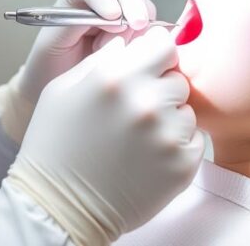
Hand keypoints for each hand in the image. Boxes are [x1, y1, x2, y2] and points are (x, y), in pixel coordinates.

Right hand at [8, 28, 203, 244]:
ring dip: (169, 119)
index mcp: (115, 76)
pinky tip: (148, 155)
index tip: (150, 67)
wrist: (60, 206)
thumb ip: (100, 60)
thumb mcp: (63, 89)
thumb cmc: (56, 145)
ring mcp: (166, 134)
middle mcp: (145, 101)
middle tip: (138, 110)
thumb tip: (128, 43)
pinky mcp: (181, 164)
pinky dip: (176, 146)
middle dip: (161, 89)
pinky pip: (193, 140)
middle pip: (178, 78)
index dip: (157, 55)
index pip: (164, 45)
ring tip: (139, 137)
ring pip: (186, 110)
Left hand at [18, 0, 156, 104]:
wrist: (60, 88)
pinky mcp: (137, 31)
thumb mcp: (53, 44)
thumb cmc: (50, 64)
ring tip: (116, 50)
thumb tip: (111, 16)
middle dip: (133, 2)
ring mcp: (122, 13)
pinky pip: (151, 29)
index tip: (112, 15)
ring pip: (142, 6)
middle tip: (138, 24)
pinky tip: (133, 53)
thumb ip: (75, 25)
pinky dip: (148, 39)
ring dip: (136, 27)